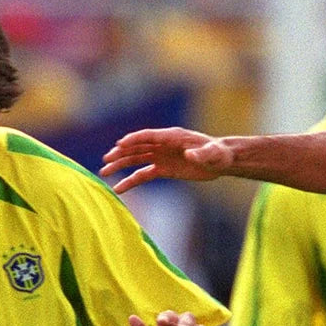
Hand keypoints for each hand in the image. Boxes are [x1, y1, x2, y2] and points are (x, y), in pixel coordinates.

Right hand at [101, 128, 232, 192]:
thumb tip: (190, 155)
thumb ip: (202, 154)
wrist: (221, 161)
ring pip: (136, 160)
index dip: (134, 140)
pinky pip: (143, 174)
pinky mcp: (163, 169)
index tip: (119, 145)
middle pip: (137, 147)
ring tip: (104, 173)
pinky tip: (119, 188)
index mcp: (172, 137)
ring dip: (120, 165)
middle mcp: (163, 145)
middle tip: (106, 160)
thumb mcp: (212, 154)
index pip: (148, 136)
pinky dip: (131, 180)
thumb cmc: (218, 154)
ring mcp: (161, 156)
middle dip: (121, 154)